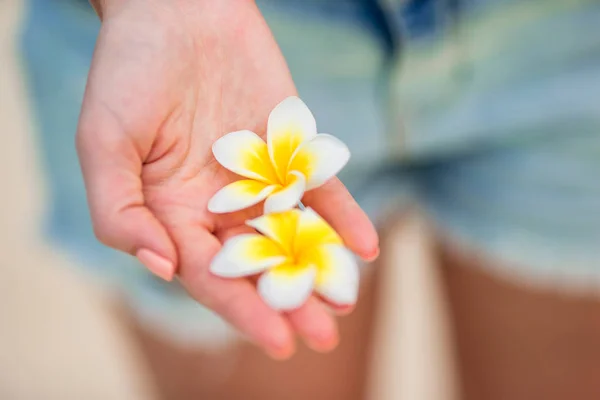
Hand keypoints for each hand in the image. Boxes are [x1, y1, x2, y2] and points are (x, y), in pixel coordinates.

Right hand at [77, 0, 378, 357]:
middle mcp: (215, 204)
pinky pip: (320, 188)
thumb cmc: (130, 71)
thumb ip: (120, 212)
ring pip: (291, 233)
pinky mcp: (289, 149)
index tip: (278, 339)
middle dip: (287, 300)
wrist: (178, 9)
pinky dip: (343, 215)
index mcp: (170, 213)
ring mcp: (257, 179)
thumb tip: (162, 268)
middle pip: (255, 264)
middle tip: (322, 337)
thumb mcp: (104, 141)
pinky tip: (365, 246)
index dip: (241, 309)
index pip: (208, 274)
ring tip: (343, 305)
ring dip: (317, 269)